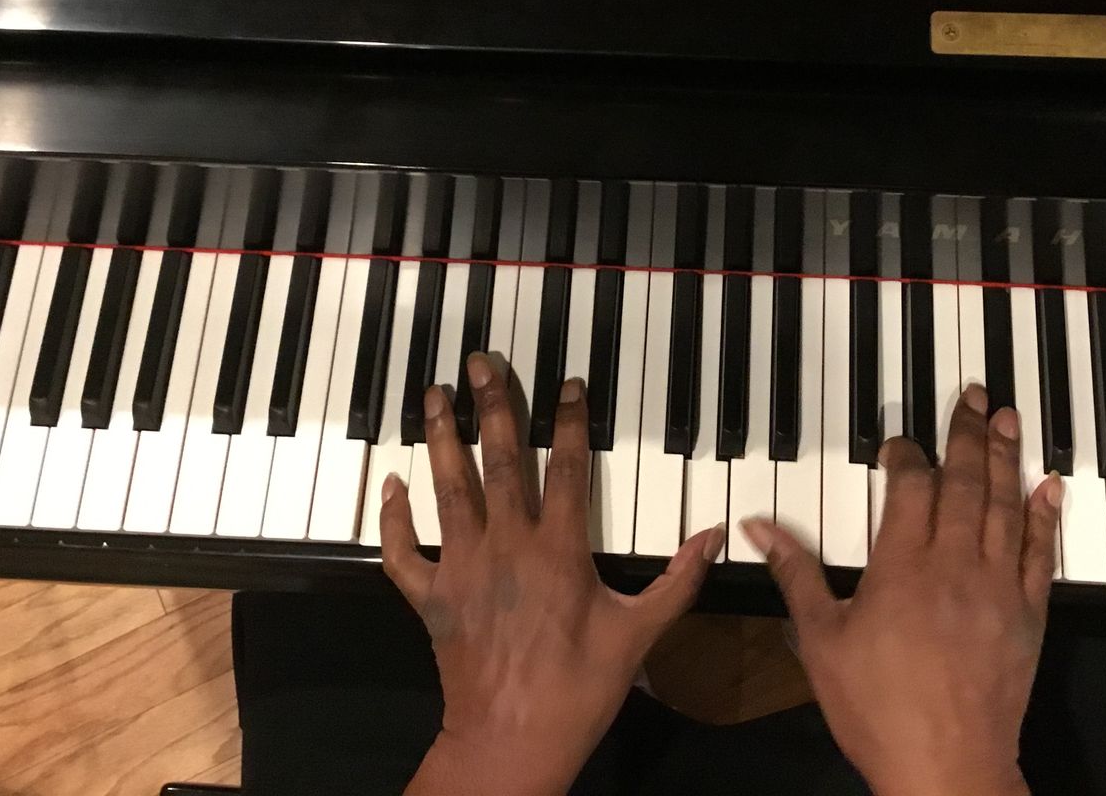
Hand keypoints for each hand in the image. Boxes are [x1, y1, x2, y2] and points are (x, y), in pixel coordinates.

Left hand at [380, 352, 725, 795]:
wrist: (512, 742)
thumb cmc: (580, 691)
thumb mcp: (640, 634)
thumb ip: (677, 580)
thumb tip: (714, 537)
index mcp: (558, 551)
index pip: (565, 468)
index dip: (568, 421)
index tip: (568, 384)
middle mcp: (505, 547)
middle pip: (496, 460)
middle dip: (490, 405)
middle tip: (480, 363)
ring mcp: (461, 568)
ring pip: (447, 489)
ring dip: (439, 438)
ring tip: (433, 395)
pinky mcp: (430, 598)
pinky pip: (402, 552)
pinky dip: (392, 518)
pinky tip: (391, 483)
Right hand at [743, 385, 1060, 795]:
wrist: (947, 769)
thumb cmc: (878, 710)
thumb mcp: (821, 641)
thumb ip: (796, 576)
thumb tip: (758, 530)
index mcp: (902, 567)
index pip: (911, 487)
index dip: (906, 456)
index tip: (900, 442)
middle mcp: (956, 566)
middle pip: (966, 482)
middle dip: (968, 434)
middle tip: (974, 395)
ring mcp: (998, 589)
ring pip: (1006, 506)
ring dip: (1008, 458)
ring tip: (1009, 418)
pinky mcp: (1028, 616)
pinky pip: (1043, 553)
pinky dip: (1046, 516)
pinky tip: (1049, 486)